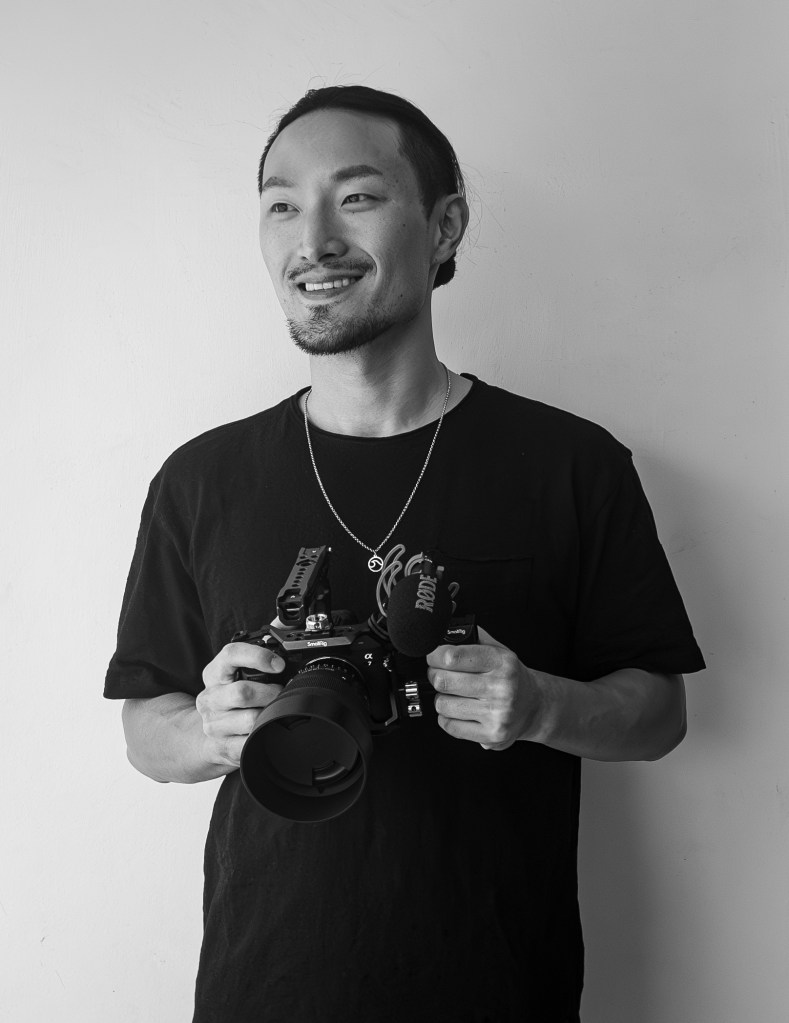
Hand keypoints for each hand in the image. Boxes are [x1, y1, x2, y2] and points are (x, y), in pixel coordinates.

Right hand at [196, 642, 285, 768]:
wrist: (207, 734)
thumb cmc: (230, 700)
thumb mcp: (235, 677)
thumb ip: (254, 665)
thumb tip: (284, 661)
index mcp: (213, 674)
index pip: (231, 654)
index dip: (258, 656)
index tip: (279, 664)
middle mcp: (209, 698)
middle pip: (242, 692)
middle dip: (270, 693)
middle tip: (281, 694)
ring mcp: (213, 724)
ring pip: (250, 720)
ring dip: (269, 716)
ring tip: (273, 712)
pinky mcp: (221, 747)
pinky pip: (250, 743)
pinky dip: (264, 736)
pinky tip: (265, 730)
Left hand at [426, 627, 541, 750]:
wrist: (535, 706)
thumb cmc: (511, 676)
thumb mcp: (499, 649)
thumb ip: (473, 637)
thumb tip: (444, 632)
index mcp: (501, 662)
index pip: (453, 657)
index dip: (435, 656)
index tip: (434, 656)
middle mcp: (501, 688)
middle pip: (443, 681)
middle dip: (435, 676)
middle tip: (441, 675)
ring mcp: (496, 714)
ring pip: (442, 704)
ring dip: (442, 698)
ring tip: (455, 694)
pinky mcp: (491, 735)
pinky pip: (449, 725)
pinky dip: (447, 717)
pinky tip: (460, 711)